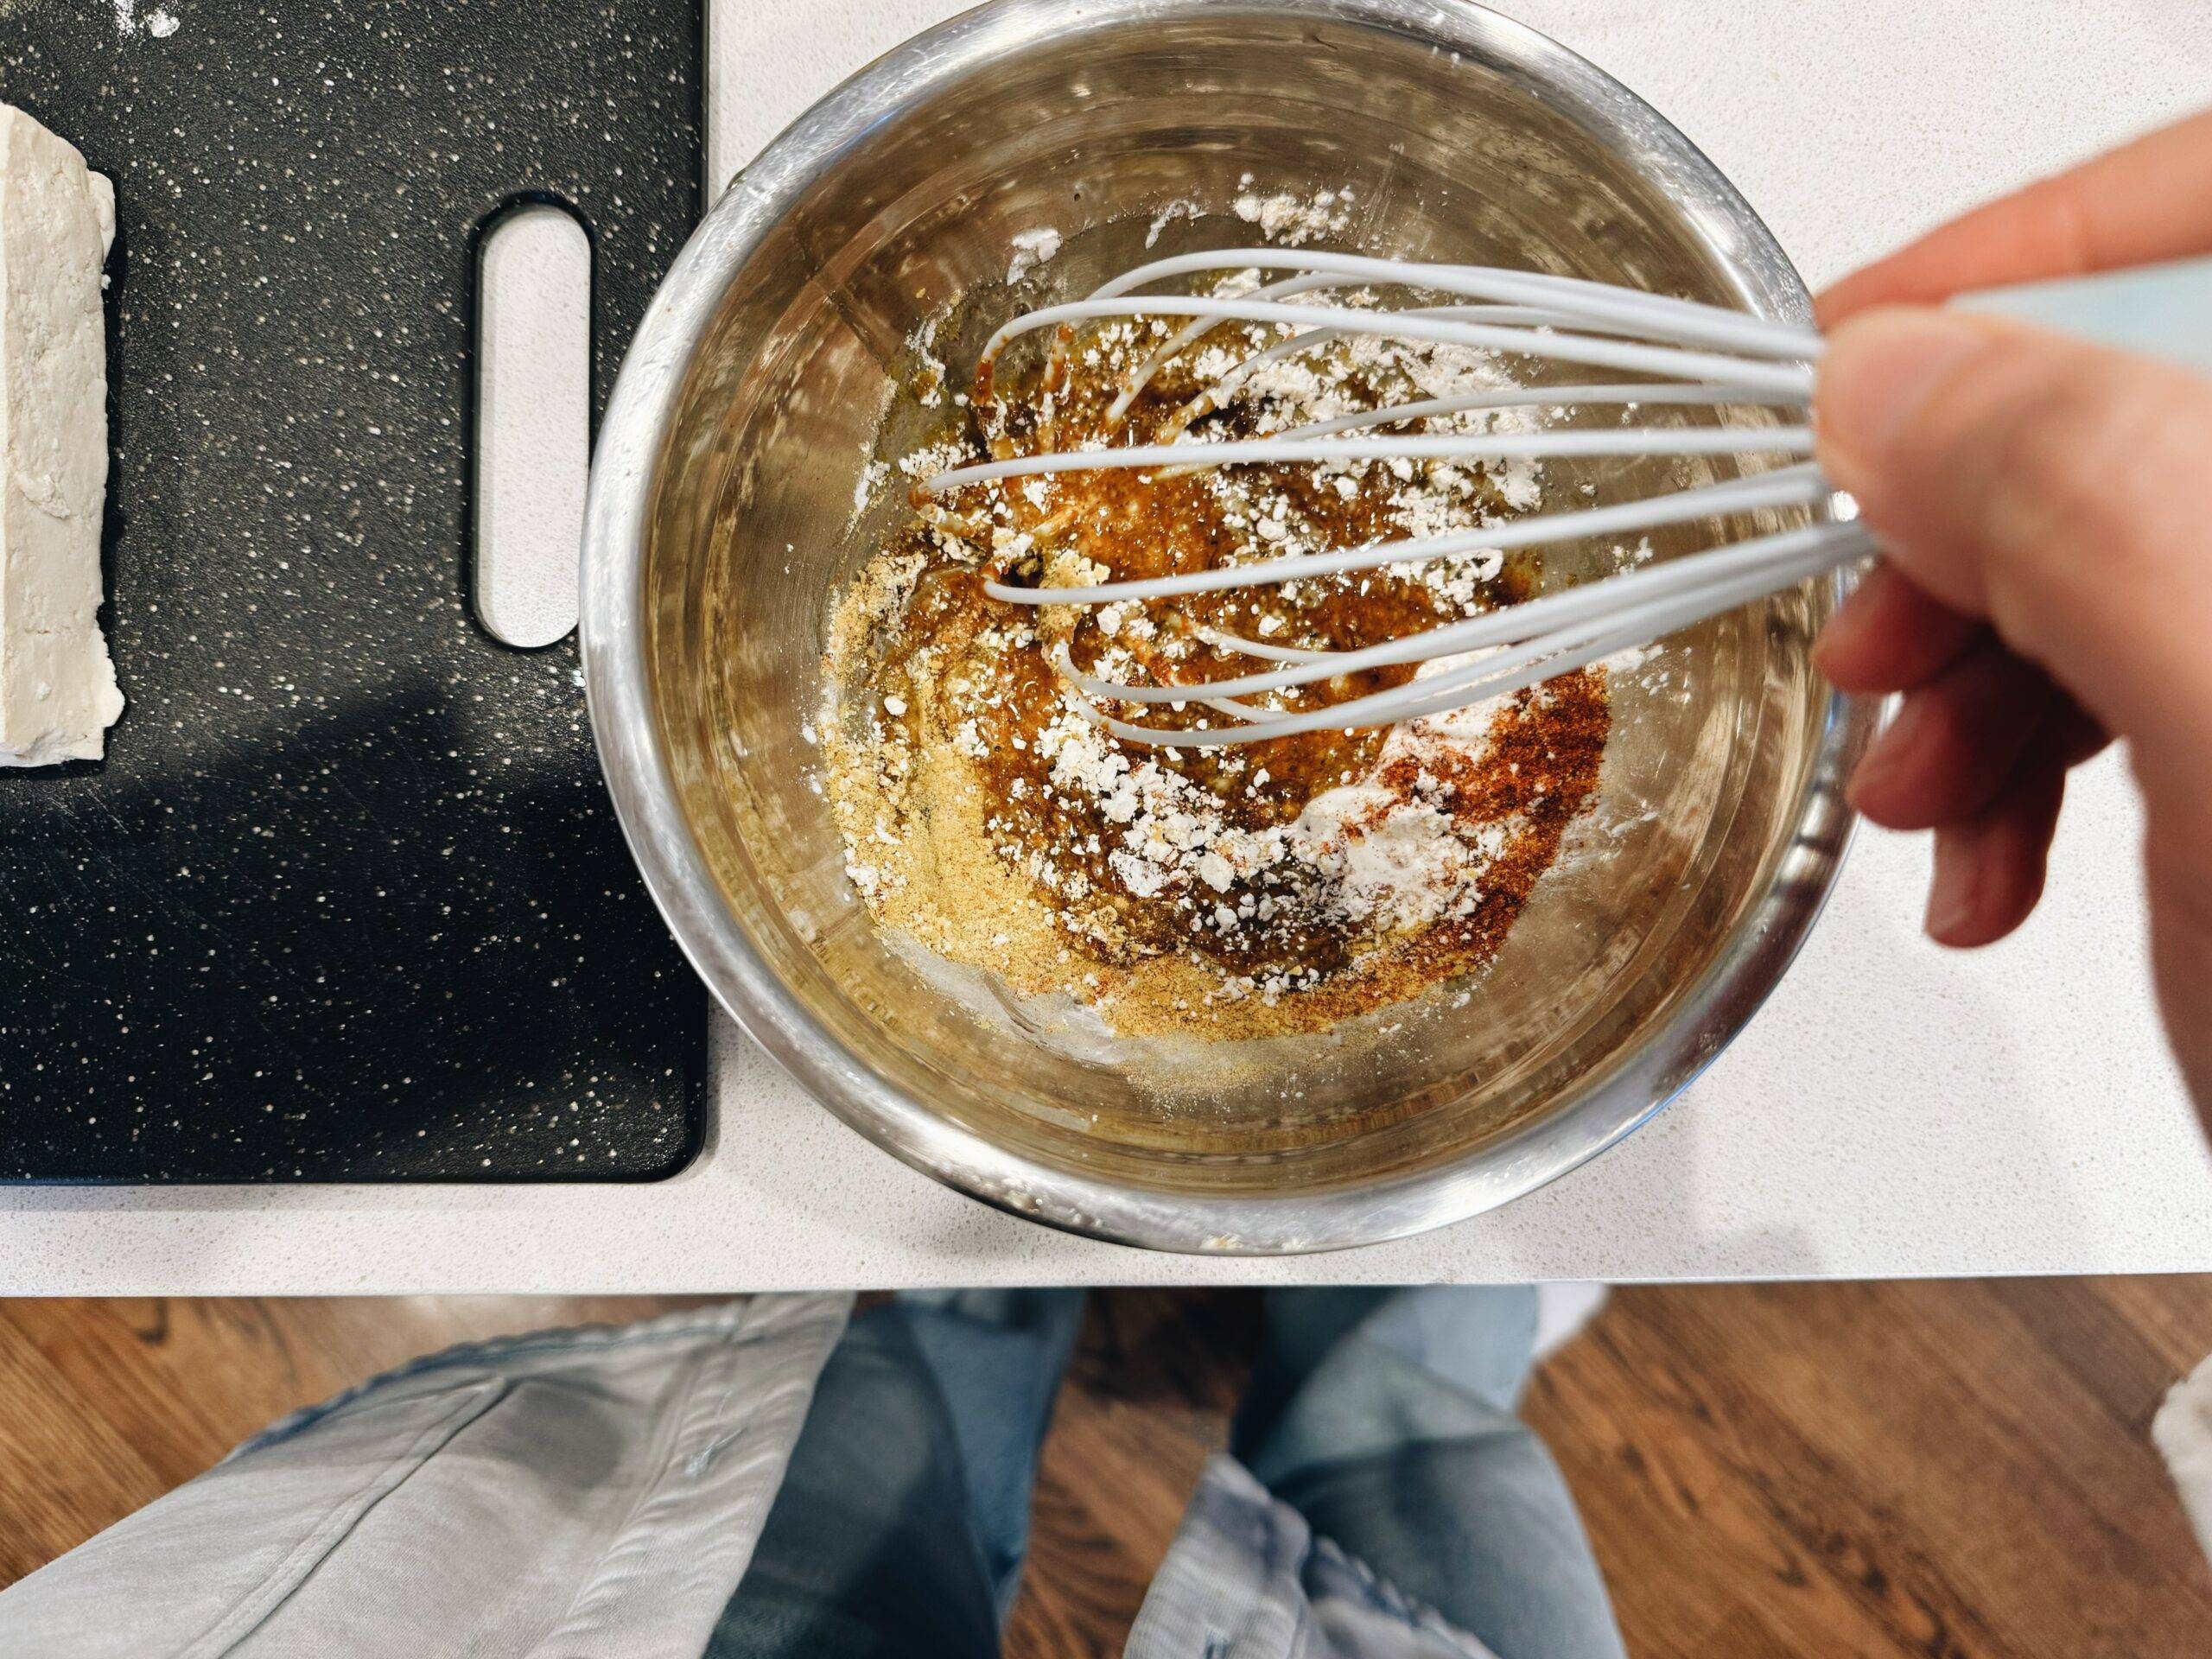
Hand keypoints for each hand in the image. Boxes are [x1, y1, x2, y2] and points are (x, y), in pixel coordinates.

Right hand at [1812, 107, 2211, 1117]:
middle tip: (1881, 633)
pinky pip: (2148, 667)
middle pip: (2160, 392)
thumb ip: (2082, 494)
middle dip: (1978, 521)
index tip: (1857, 357)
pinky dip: (2036, 754)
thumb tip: (1900, 376)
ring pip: (2134, 542)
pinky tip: (1995, 854)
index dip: (2033, 255)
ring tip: (1928, 796)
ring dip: (1982, 664)